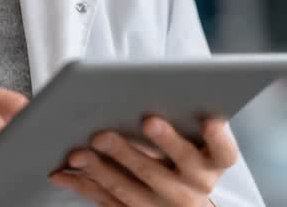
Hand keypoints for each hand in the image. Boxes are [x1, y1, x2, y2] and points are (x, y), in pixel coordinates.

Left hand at [48, 116, 236, 206]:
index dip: (217, 137)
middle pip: (162, 172)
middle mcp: (191, 189)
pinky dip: (83, 185)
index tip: (209, 120)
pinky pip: (106, 201)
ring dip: (101, 170)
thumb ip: (181, 118)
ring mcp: (162, 206)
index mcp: (211, 164)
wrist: (184, 203)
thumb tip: (151, 90)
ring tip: (79, 152)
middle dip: (135, 152)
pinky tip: (64, 171)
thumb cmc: (185, 155)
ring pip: (129, 190)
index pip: (223, 152)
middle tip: (112, 131)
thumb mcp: (196, 141)